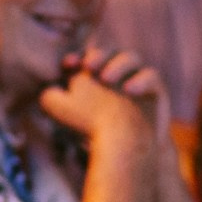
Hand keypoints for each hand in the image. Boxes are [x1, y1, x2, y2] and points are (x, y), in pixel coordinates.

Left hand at [38, 48, 160, 139]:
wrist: (128, 151)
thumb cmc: (92, 129)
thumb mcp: (63, 111)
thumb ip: (50, 95)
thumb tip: (44, 85)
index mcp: (94, 71)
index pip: (87, 54)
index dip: (78, 56)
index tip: (68, 64)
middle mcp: (117, 70)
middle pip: (109, 50)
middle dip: (98, 55)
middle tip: (89, 67)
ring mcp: (137, 78)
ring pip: (131, 57)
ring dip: (118, 64)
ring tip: (106, 79)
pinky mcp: (156, 90)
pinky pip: (152, 76)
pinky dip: (141, 80)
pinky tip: (129, 90)